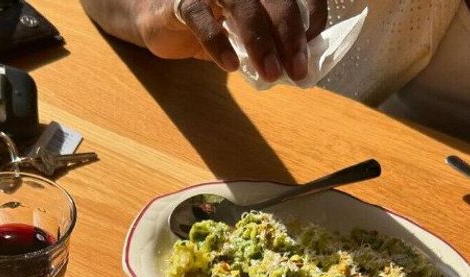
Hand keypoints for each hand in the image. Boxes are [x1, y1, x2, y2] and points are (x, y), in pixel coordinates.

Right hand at [137, 0, 327, 81]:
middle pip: (277, 0)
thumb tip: (298, 62)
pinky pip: (201, 20)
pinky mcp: (182, 2)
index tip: (316, 45)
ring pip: (244, 7)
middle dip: (290, 37)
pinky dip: (218, 43)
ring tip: (270, 73)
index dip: (314, 14)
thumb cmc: (207, 23)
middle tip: (297, 70)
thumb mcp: (242, 31)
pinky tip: (230, 66)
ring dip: (261, 42)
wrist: (156, 18)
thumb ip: (267, 39)